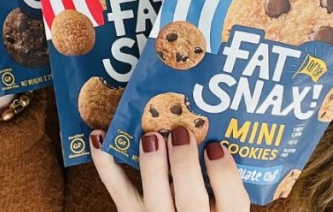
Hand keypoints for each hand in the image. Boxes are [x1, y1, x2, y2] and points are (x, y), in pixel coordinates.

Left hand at [90, 128, 249, 211]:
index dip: (224, 172)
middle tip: (180, 133)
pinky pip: (118, 190)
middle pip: (191, 200)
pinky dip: (106, 164)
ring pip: (155, 200)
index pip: (233, 200)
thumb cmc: (201, 207)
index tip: (216, 146)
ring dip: (152, 166)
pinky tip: (99, 136)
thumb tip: (219, 127)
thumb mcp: (223, 201)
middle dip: (184, 164)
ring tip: (151, 136)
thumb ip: (224, 177)